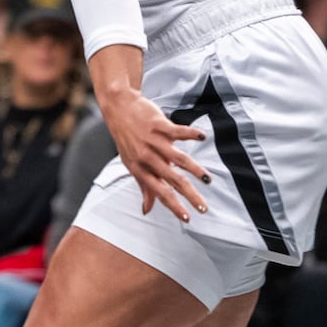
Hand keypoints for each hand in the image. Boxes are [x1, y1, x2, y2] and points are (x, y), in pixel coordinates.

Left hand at [100, 91, 209, 221]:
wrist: (118, 108)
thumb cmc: (127, 139)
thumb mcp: (131, 164)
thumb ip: (144, 187)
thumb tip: (146, 210)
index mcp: (140, 169)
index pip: (159, 192)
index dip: (173, 206)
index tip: (187, 218)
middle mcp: (146, 157)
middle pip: (172, 179)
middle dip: (189, 195)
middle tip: (203, 207)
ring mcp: (153, 141)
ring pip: (177, 158)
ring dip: (194, 170)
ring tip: (208, 180)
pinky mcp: (159, 125)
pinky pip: (177, 131)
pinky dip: (191, 134)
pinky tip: (202, 138)